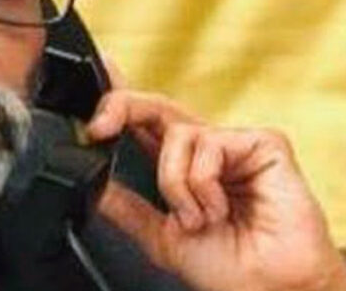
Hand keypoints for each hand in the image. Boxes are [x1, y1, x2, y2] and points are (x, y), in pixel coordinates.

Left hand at [87, 89, 345, 290]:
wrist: (271, 288)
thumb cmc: (230, 266)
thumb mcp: (160, 235)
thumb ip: (127, 208)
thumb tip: (91, 185)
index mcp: (178, 165)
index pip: (143, 122)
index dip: (118, 101)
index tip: (96, 91)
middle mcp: (202, 148)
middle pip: (153, 106)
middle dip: (120, 107)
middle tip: (100, 128)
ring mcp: (232, 143)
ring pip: (175, 132)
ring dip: (174, 183)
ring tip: (199, 217)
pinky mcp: (262, 142)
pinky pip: (209, 145)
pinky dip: (203, 183)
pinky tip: (220, 208)